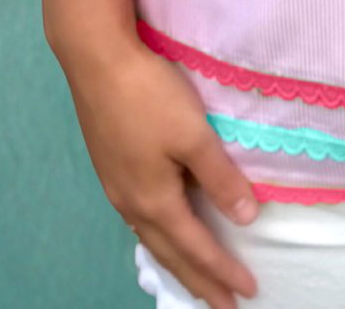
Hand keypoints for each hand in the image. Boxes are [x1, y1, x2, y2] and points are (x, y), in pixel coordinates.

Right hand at [57, 30, 259, 308]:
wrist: (96, 61)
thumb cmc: (148, 95)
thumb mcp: (193, 135)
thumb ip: (220, 178)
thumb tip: (246, 218)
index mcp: (153, 200)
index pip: (196, 248)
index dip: (223, 272)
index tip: (248, 292)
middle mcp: (131, 204)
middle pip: (170, 254)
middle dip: (199, 282)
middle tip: (223, 306)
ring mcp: (116, 187)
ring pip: (151, 238)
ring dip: (177, 261)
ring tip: (196, 278)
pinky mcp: (110, 167)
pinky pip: (139, 219)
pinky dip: (159, 236)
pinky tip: (163, 228)